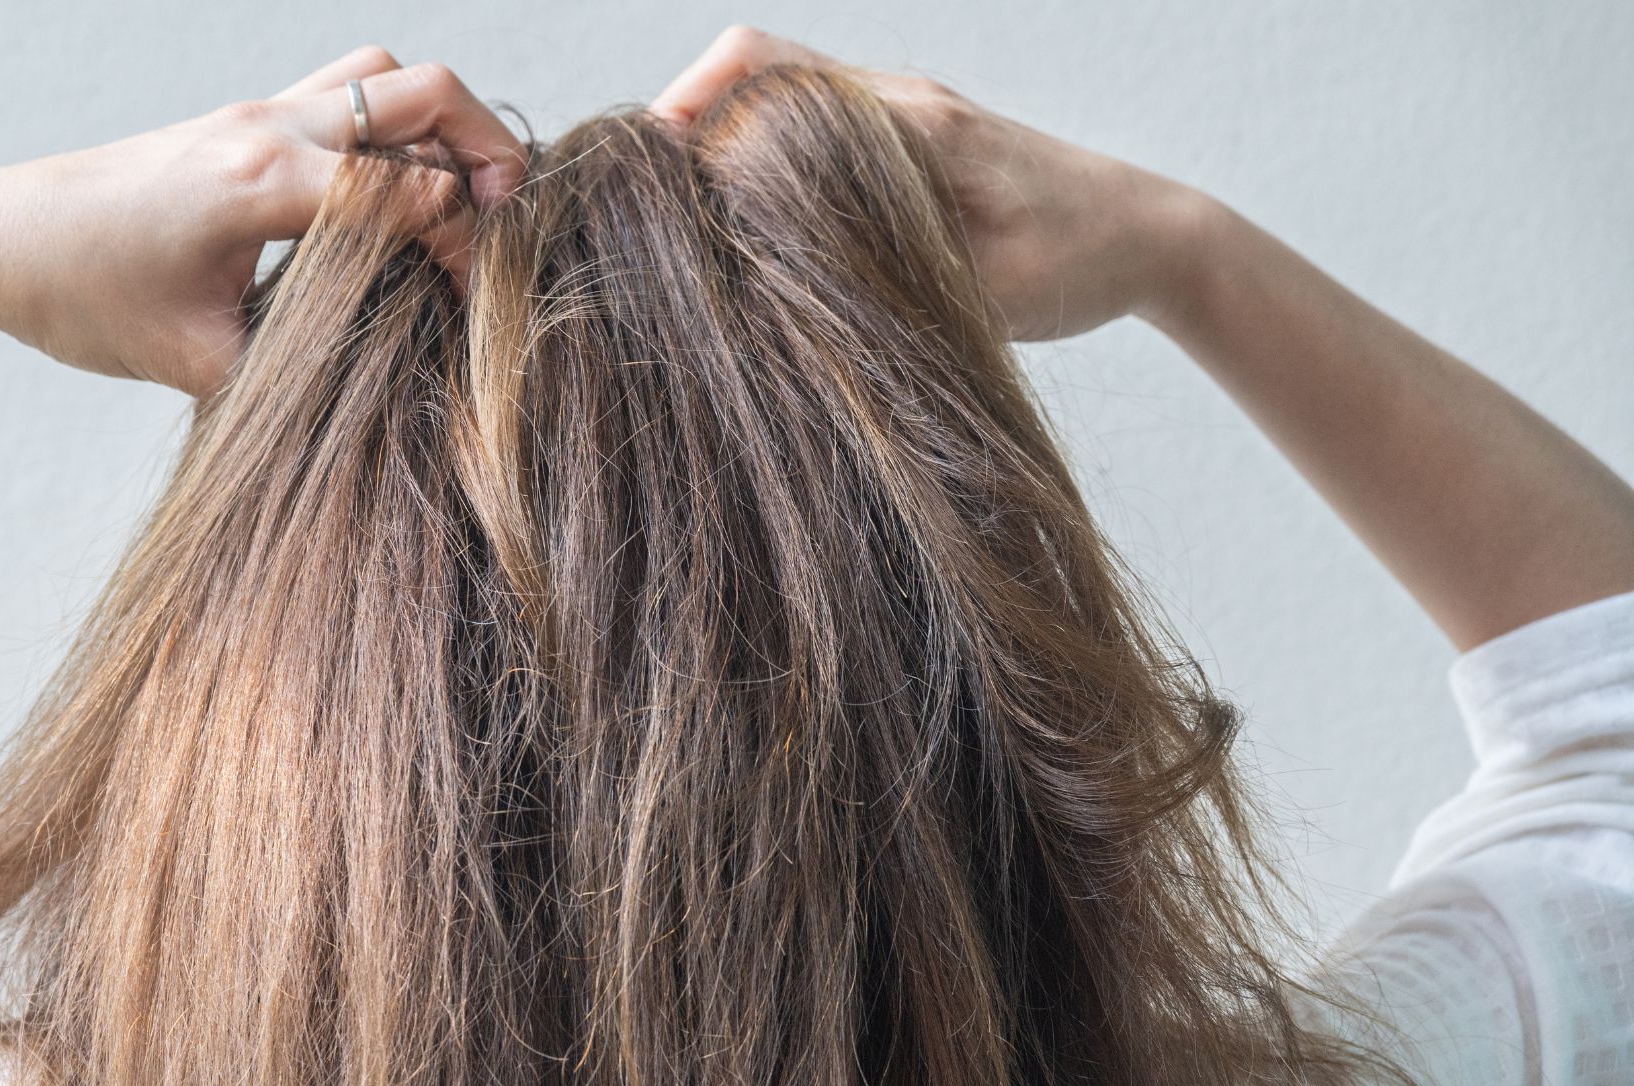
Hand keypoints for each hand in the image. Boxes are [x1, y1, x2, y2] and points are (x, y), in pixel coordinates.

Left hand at [0, 46, 526, 395]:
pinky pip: (342, 91)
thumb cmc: (80, 295)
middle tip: (506, 219)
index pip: (410, 191)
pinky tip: (387, 193)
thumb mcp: (193, 362)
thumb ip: (292, 367)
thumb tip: (373, 384)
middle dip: (488, 148)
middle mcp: (268, 128)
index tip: (474, 310)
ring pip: (385, 72)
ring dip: (439, 123)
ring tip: (459, 196)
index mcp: (262, 182)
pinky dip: (390, 127)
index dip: (464, 249)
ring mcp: (253, 113)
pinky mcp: (239, 120)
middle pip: (423, 92)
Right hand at [650, 27, 1212, 341]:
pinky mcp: (910, 144)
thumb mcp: (984, 292)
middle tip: (644, 210)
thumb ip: (886, 286)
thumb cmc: (1082, 263)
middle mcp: (895, 101)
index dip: (685, 110)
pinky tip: (756, 233)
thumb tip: (781, 305)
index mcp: (907, 121)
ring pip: (778, 101)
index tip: (642, 176)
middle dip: (686, 128)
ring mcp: (901, 116)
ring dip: (724, 147)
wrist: (1155, 236)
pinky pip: (813, 133)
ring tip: (686, 224)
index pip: (762, 69)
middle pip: (752, 72)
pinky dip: (768, 167)